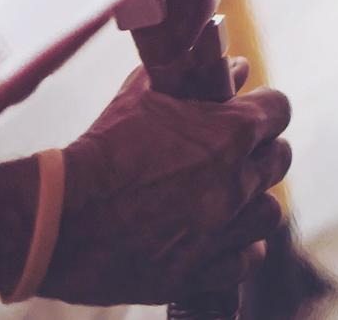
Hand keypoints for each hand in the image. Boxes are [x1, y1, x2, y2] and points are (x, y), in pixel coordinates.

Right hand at [43, 61, 291, 305]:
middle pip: (278, 159)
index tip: (251, 111)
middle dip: (261, 151)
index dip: (266, 107)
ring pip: (269, 211)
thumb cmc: (100, 152)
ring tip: (231, 198)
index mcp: (228, 134)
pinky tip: (222, 237)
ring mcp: (220, 228)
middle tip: (237, 154)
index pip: (279, 109)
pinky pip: (246, 259)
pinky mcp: (199, 269)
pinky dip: (239, 248)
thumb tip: (234, 68)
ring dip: (254, 201)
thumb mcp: (143, 97)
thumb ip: (192, 78)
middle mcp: (233, 181)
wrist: (57, 217)